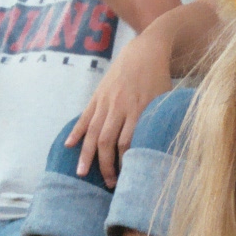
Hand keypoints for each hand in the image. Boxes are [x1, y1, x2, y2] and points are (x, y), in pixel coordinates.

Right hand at [68, 32, 173, 186]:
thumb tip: (161, 150)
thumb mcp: (165, 101)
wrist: (146, 51)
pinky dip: (76, 131)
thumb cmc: (161, 81)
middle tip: (110, 184)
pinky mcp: (98, 95)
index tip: (129, 179)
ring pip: (93, 131)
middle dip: (107, 166)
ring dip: (87, 155)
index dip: (126, 162)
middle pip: (108, 141)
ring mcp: (106, 100)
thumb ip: (159, 123)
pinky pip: (85, 116)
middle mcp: (121, 106)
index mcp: (140, 109)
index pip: (128, 142)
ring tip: (82, 173)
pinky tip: (70, 146)